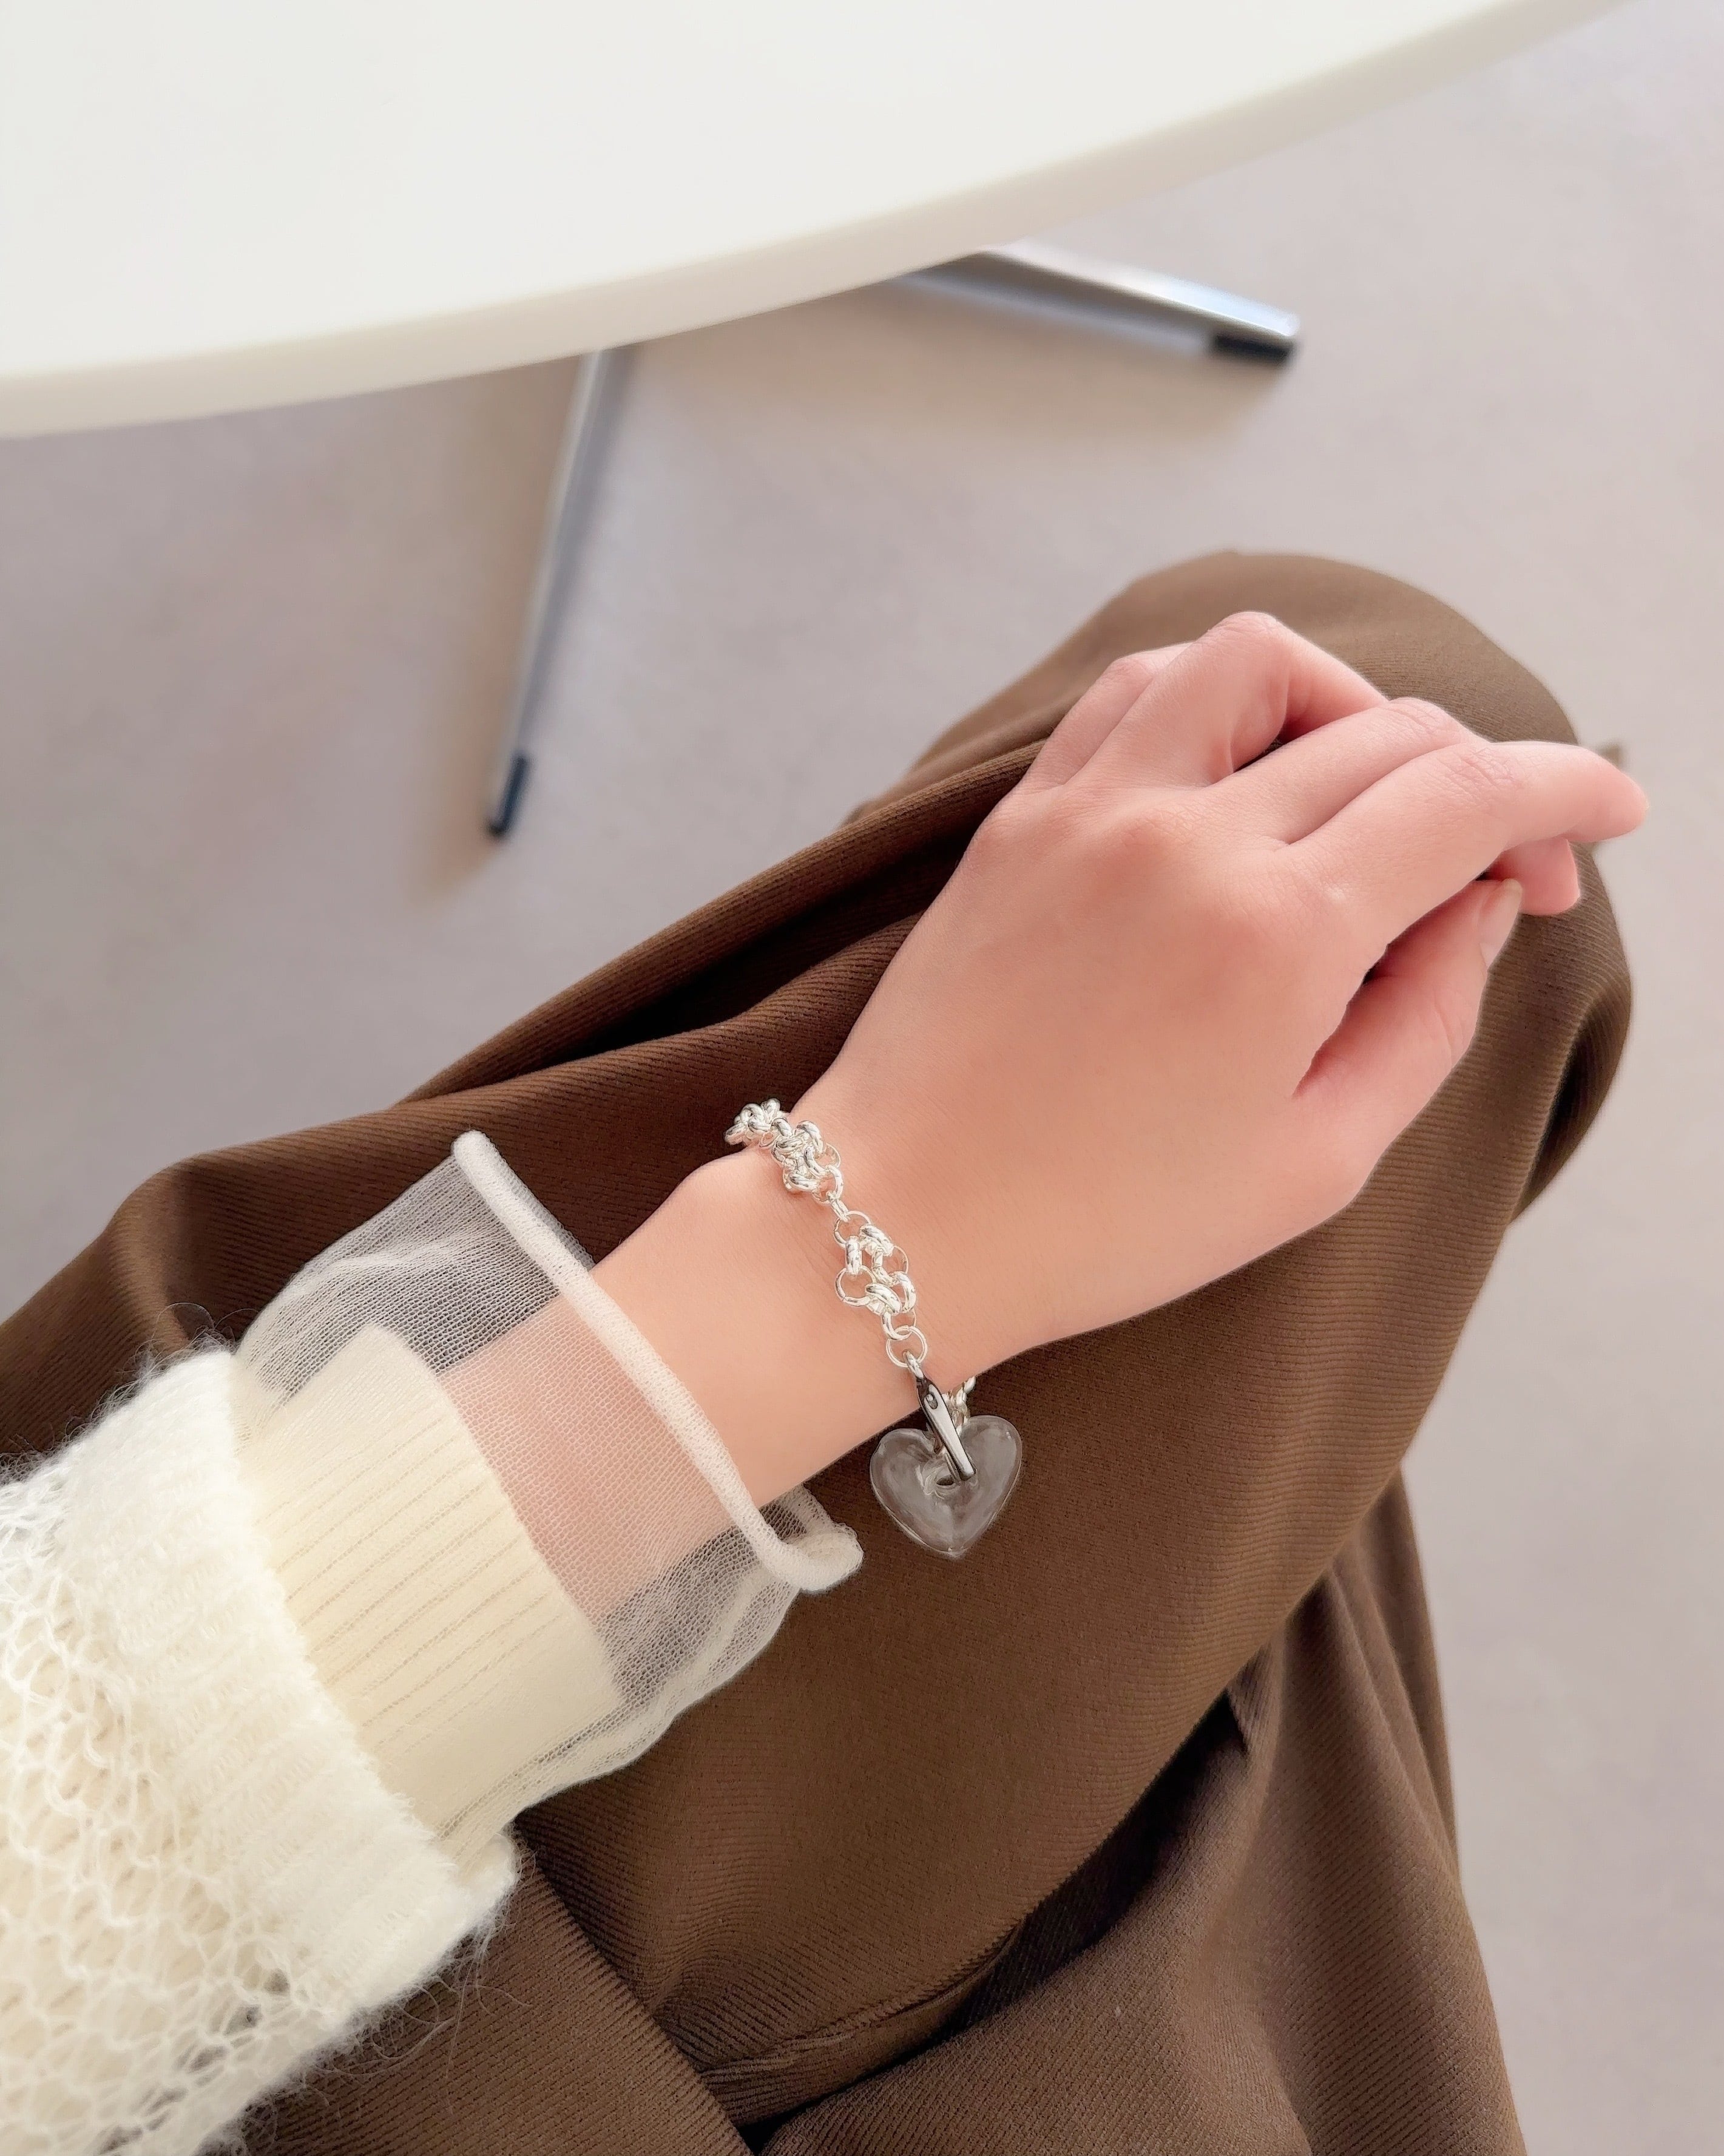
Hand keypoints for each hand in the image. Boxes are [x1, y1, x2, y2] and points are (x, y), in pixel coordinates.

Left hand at [598, 615, 1644, 1499]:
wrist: (900, 1222)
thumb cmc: (1107, 1223)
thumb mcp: (1315, 1162)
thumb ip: (1427, 1017)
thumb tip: (1479, 901)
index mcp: (1277, 937)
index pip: (1467, 797)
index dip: (1567, 790)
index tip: (1609, 808)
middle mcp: (1188, 839)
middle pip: (1390, 734)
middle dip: (1483, 781)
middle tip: (1499, 868)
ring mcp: (1094, 810)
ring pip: (1262, 664)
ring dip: (1353, 703)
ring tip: (1370, 791)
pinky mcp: (1023, 813)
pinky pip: (1140, 688)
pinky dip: (1223, 695)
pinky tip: (1247, 760)